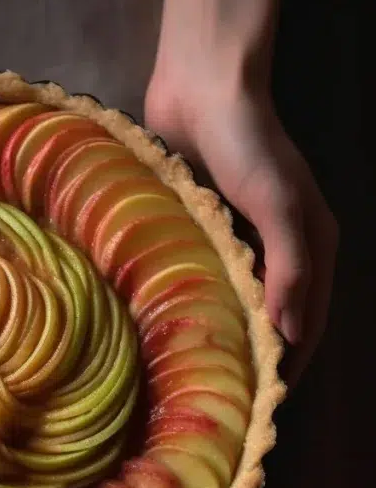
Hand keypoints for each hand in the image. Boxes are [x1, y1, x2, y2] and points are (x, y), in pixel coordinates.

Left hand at [144, 75, 337, 385]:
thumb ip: (289, 268)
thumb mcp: (278, 206)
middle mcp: (279, 246)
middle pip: (275, 314)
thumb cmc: (247, 146)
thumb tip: (293, 334)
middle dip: (259, 354)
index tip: (267, 400)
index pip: (308, 320)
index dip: (293, 359)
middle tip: (229, 395)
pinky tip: (177, 323)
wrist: (203, 87)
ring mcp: (240, 236)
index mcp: (311, 244)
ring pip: (239, 298)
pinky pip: (207, 273)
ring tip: (201, 369)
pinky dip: (201, 299)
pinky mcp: (204, 223)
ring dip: (228, 329)